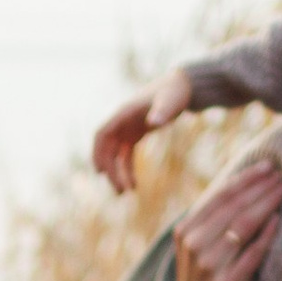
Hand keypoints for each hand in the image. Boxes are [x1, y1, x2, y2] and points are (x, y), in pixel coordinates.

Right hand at [93, 67, 194, 195]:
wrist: (183, 87)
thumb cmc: (176, 91)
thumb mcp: (170, 101)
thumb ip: (162, 111)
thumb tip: (153, 122)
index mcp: (124, 113)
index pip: (102, 134)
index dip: (98, 152)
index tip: (99, 171)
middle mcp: (122, 122)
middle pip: (107, 149)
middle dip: (111, 170)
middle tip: (120, 191)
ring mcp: (127, 129)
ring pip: (115, 156)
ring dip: (117, 174)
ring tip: (126, 193)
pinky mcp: (136, 135)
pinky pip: (127, 156)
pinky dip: (128, 170)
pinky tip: (135, 185)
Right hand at [173, 156, 281, 280]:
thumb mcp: (199, 254)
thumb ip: (211, 224)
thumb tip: (242, 186)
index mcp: (185, 233)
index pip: (219, 196)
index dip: (246, 178)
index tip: (268, 166)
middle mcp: (193, 246)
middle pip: (234, 206)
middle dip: (260, 187)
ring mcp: (208, 266)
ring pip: (244, 224)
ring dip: (267, 203)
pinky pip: (253, 252)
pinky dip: (268, 234)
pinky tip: (280, 220)